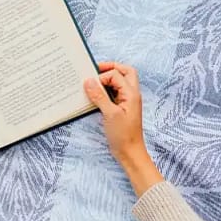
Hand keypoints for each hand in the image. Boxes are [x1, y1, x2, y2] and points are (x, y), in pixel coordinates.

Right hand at [83, 62, 162, 195]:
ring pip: (120, 82)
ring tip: (94, 81)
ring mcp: (127, 101)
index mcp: (131, 94)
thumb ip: (99, 96)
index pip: (116, 75)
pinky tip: (95, 95)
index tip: (90, 84)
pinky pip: (114, 93)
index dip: (102, 77)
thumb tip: (88, 81)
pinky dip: (105, 90)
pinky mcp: (121, 108)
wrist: (130, 152)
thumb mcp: (110, 114)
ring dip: (108, 78)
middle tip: (95, 69)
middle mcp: (131, 95)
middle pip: (125, 72)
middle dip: (111, 68)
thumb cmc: (123, 135)